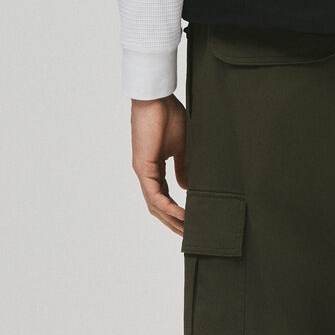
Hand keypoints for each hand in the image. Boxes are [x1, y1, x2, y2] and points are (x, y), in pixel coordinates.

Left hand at [131, 94, 187, 234]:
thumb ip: (184, 168)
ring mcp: (143, 171)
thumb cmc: (169, 116)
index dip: (176, 212)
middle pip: (157, 206)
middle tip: (190, 236)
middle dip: (173, 223)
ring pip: (155, 205)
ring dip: (171, 219)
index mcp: (154, 168)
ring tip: (188, 231)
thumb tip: (186, 188)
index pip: (164, 197)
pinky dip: (168, 206)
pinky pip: (155, 195)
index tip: (191, 222)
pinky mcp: (143, 167)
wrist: (157, 99)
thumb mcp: (182, 147)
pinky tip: (182, 215)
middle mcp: (146, 173)